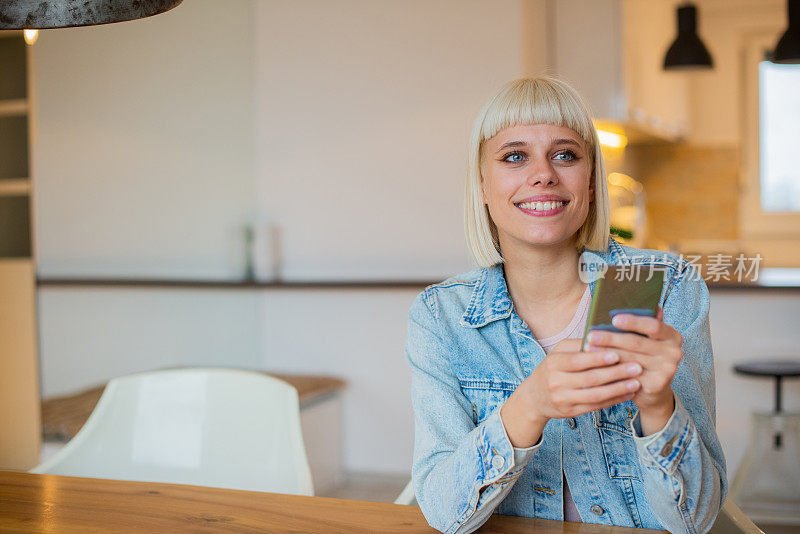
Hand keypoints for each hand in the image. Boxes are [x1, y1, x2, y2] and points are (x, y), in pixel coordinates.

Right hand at [500, 338, 642, 447]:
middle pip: (590, 378)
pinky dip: (613, 400)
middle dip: (616, 373)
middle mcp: (556, 381)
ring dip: (618, 389)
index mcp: (554, 362)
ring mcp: (563, 398)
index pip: (578, 360)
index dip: (598, 358)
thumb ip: (578, 345)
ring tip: (636, 382)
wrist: (533, 397)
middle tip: (636, 367)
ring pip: (595, 395)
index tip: (618, 354)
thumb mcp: (558, 353)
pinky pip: (595, 406)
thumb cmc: (551, 369)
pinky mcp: (570, 412)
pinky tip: (627, 394)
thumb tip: (603, 336)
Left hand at [585, 306, 682, 432]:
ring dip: (606, 353)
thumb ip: (639, 327)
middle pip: (637, 342)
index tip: (613, 319)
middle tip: (591, 335)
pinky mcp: (657, 384)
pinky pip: (629, 375)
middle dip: (611, 338)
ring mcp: (667, 369)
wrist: (653, 390)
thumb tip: (617, 309)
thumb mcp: (646, 341)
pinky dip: (611, 369)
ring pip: (630, 359)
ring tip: (589, 348)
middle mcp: (674, 352)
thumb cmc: (644, 358)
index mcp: (672, 336)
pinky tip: (596, 365)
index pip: (653, 325)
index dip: (633, 322)